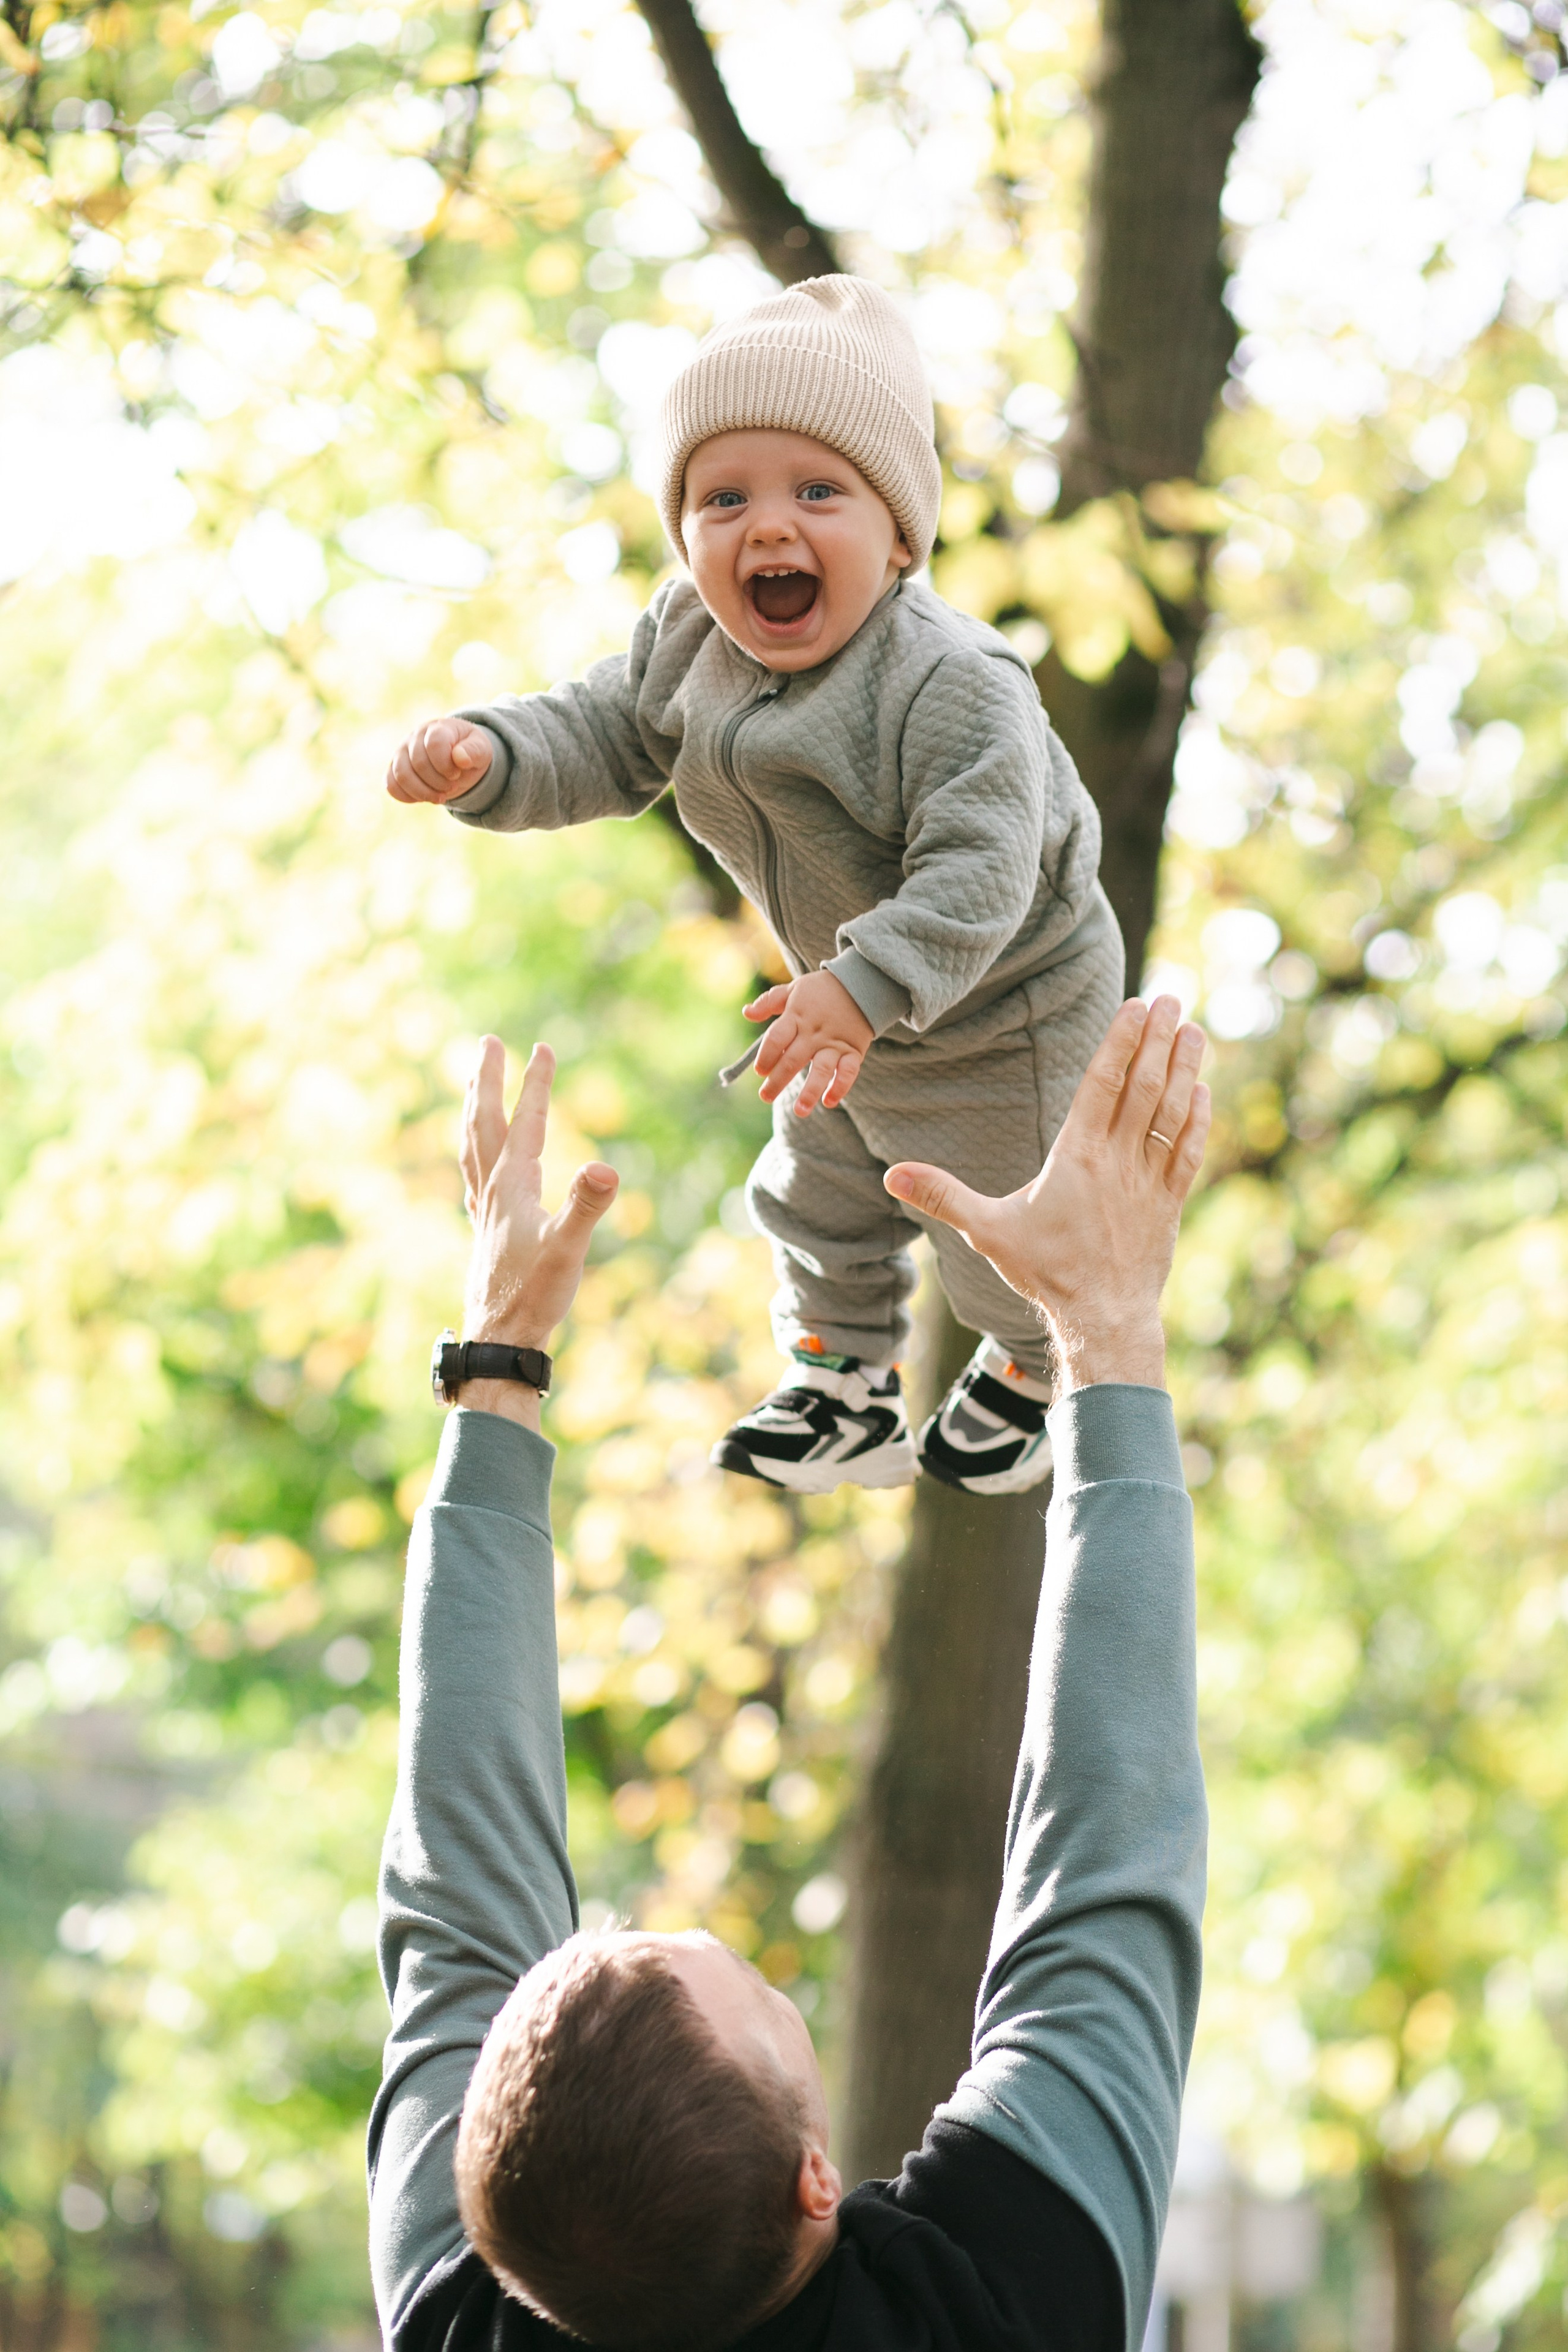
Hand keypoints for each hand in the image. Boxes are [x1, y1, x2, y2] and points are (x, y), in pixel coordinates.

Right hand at [386, 716, 493, 804]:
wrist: (457, 758)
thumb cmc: (469, 751)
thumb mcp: (481, 749)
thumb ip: (474, 750)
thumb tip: (460, 758)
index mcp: (438, 728)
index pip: (434, 743)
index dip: (445, 765)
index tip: (456, 773)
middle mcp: (415, 737)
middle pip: (418, 762)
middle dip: (438, 782)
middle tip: (452, 786)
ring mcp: (402, 752)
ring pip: (401, 775)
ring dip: (423, 792)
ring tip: (440, 796)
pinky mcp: (395, 769)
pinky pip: (391, 786)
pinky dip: (408, 797)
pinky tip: (425, 797)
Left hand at [456, 1037, 618, 1423]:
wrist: (499, 1339)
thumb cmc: (534, 1296)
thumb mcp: (569, 1250)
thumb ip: (586, 1207)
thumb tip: (606, 1168)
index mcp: (512, 1187)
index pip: (525, 1123)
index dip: (535, 1084)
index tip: (541, 1047)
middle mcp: (491, 1192)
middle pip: (483, 1123)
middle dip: (486, 1081)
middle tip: (487, 1042)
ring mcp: (484, 1210)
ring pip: (472, 1145)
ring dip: (474, 1108)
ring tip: (473, 1083)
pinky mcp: (486, 1230)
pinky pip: (473, 1174)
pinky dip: (474, 1149)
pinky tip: (479, 1156)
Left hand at [748, 970, 873, 1113]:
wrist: (862, 983)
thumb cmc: (822, 989)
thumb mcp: (794, 989)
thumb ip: (769, 1002)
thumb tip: (747, 1013)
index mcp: (797, 1016)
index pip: (776, 1038)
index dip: (766, 1055)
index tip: (759, 1070)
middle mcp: (815, 1032)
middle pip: (793, 1059)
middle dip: (777, 1081)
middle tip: (766, 1097)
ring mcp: (835, 1043)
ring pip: (821, 1070)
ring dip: (810, 1091)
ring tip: (800, 1111)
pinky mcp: (853, 1050)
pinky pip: (848, 1071)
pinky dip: (841, 1087)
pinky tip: (829, 1102)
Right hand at [883, 996, 1209, 1396]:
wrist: (1104, 1319)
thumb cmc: (1047, 1274)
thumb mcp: (988, 1232)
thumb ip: (943, 1196)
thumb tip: (892, 1173)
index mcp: (1078, 1157)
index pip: (1102, 1084)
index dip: (1120, 1042)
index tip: (1136, 1006)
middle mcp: (1119, 1161)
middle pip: (1143, 1087)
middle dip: (1157, 1039)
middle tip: (1169, 999)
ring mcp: (1149, 1181)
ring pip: (1172, 1112)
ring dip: (1184, 1068)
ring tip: (1191, 1030)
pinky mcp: (1170, 1203)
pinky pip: (1188, 1151)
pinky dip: (1197, 1118)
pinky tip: (1203, 1091)